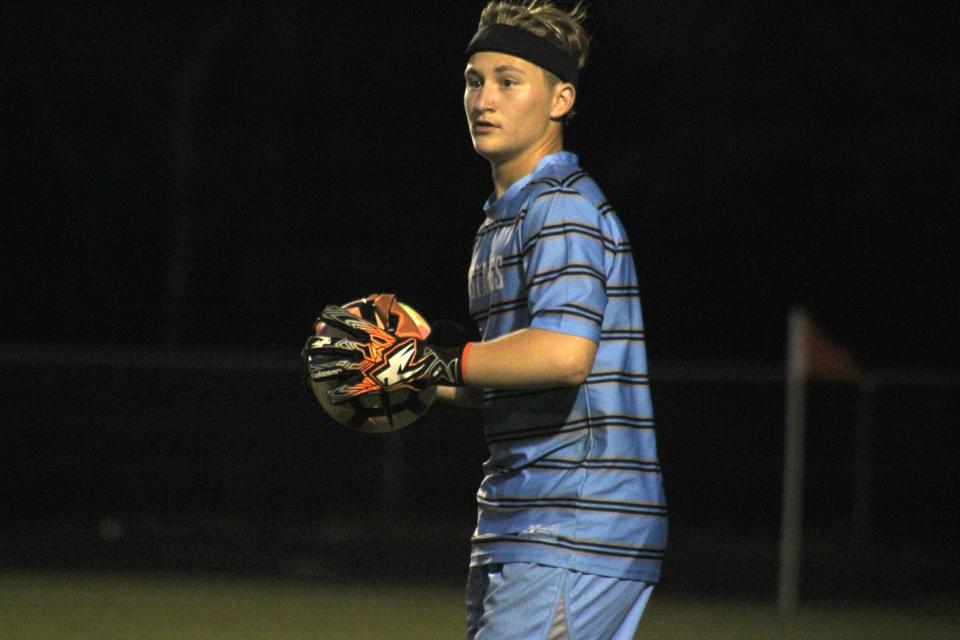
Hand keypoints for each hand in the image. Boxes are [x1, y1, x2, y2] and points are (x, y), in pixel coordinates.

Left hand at [302, 304, 465, 403]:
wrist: (428, 364)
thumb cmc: (420, 347)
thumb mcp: (408, 328)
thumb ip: (395, 317)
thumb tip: (391, 302)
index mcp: (373, 335)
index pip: (350, 322)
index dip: (335, 317)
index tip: (322, 315)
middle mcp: (366, 349)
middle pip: (337, 345)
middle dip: (321, 345)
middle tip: (309, 345)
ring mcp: (367, 366)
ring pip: (339, 367)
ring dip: (323, 370)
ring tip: (311, 372)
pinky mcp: (372, 382)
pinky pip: (353, 389)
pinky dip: (342, 393)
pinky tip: (332, 398)